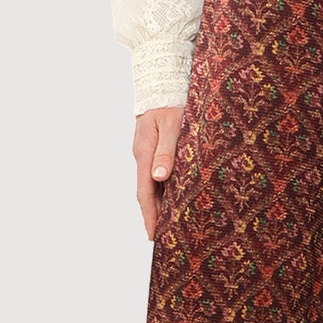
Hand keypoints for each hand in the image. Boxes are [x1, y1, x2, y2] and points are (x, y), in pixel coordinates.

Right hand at [132, 103, 184, 241]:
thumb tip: (160, 176)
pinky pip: (160, 175)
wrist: (161, 81)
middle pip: (147, 193)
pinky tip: (177, 200)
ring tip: (171, 226)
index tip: (153, 236)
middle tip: (164, 240)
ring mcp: (149, 154)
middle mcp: (144, 156)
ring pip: (154, 186)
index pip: (145, 192)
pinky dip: (166, 191)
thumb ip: (167, 150)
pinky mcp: (157, 149)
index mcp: (145, 153)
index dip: (150, 216)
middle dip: (154, 217)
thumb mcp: (171, 124)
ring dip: (161, 206)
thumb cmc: (169, 101)